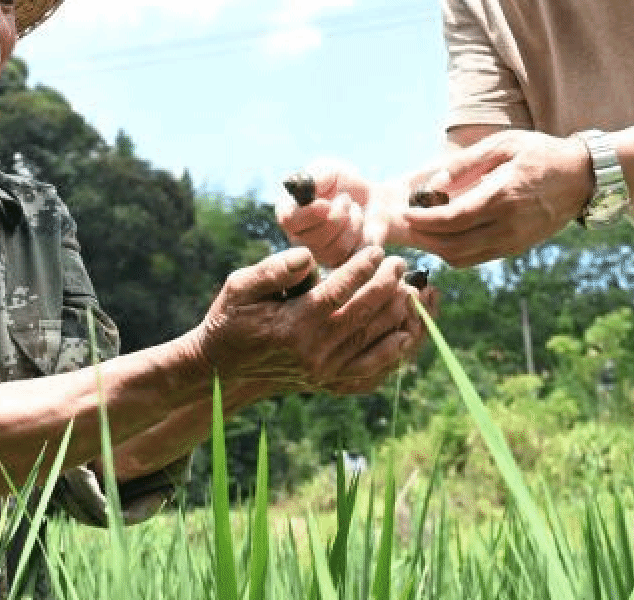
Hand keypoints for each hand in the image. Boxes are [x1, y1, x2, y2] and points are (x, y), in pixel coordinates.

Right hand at [195, 245, 426, 395]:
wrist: (223, 369)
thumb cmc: (231, 320)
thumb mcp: (239, 287)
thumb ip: (273, 270)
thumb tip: (307, 257)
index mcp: (291, 325)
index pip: (338, 292)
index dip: (361, 269)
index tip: (377, 251)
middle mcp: (312, 351)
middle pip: (362, 316)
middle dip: (386, 286)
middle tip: (400, 264)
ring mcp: (322, 371)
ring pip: (371, 342)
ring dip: (395, 315)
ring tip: (409, 290)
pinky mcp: (327, 382)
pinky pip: (368, 370)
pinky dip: (390, 354)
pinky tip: (405, 335)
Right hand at [275, 160, 405, 267]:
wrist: (371, 201)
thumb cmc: (343, 184)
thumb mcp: (329, 171)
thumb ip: (317, 175)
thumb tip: (310, 185)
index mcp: (289, 212)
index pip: (288, 220)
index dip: (308, 214)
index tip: (325, 204)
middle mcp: (298, 237)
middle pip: (313, 239)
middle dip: (338, 215)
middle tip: (345, 199)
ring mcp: (318, 254)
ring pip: (335, 248)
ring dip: (352, 222)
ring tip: (353, 209)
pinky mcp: (339, 265)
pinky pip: (351, 256)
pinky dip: (360, 235)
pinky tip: (359, 225)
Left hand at [401, 130, 591, 266]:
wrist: (581, 177)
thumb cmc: (540, 153)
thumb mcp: (503, 145)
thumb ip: (465, 164)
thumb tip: (434, 184)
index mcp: (503, 197)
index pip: (453, 218)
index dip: (425, 220)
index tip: (405, 213)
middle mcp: (508, 225)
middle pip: (452, 244)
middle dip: (424, 238)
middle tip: (406, 225)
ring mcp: (514, 241)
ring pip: (462, 257)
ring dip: (437, 248)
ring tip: (421, 231)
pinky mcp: (517, 248)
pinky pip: (477, 258)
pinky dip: (455, 251)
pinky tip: (445, 235)